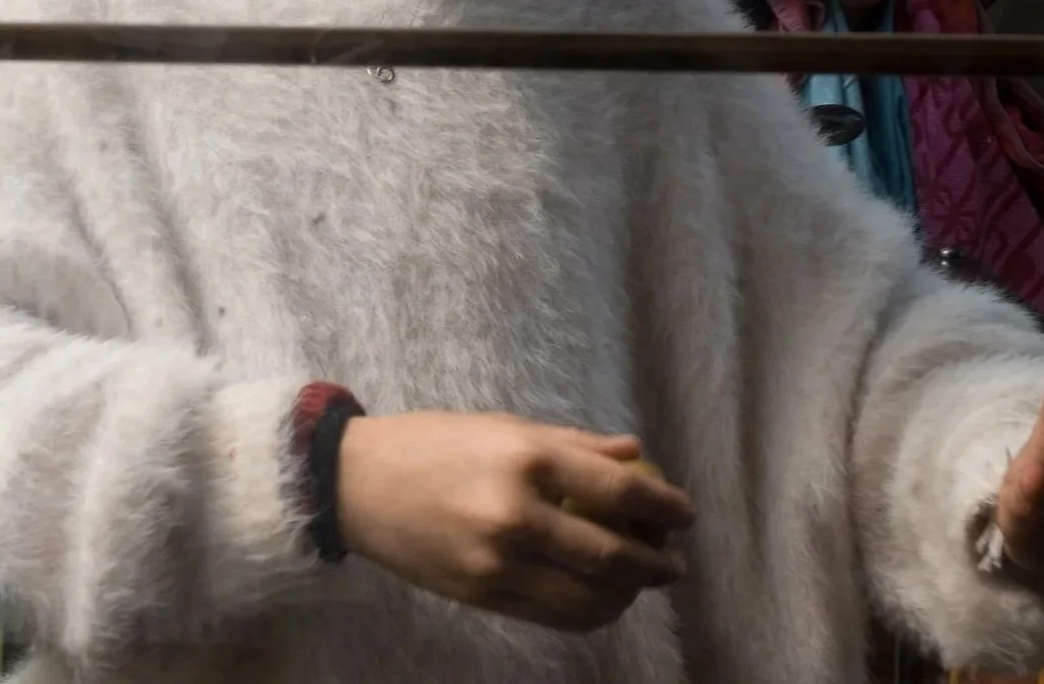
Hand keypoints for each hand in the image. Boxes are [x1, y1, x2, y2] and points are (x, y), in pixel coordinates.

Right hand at [336, 411, 694, 631]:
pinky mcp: (482, 596)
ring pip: (587, 599)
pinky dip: (587, 612)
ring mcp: (498, 563)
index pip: (618, 489)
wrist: (357, 485)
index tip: (686, 515)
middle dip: (655, 563)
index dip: (663, 507)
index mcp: (526, 459)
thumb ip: (573, 443)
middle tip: (675, 561)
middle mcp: (516, 514)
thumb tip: (634, 455)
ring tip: (640, 583)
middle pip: (611, 555)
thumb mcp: (504, 427)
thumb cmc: (434, 443)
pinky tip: (600, 598)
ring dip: (626, 596)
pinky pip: (552, 616)